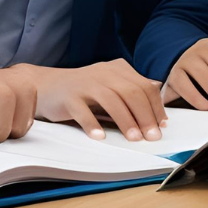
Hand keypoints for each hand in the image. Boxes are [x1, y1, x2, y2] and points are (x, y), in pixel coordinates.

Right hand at [27, 60, 166, 141]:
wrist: (46, 85)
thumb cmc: (83, 89)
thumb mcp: (110, 84)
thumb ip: (131, 88)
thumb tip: (157, 95)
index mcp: (118, 69)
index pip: (144, 86)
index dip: (155, 107)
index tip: (162, 126)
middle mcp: (104, 72)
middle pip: (131, 92)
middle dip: (145, 116)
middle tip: (152, 136)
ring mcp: (86, 83)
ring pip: (111, 100)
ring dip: (125, 121)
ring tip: (134, 139)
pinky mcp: (69, 96)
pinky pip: (83, 110)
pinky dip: (93, 124)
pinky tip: (100, 136)